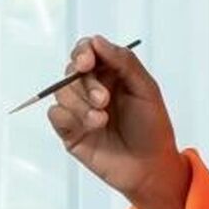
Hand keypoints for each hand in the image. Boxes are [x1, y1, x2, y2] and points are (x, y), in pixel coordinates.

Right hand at [47, 35, 189, 208]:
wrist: (150, 168)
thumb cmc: (153, 128)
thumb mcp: (146, 89)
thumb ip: (124, 62)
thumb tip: (97, 41)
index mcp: (110, 74)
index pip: (86, 52)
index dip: (82, 52)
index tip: (87, 62)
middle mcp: (92, 88)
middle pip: (71, 72)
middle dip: (86, 84)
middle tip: (104, 100)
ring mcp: (79, 110)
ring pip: (61, 92)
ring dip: (80, 104)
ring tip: (102, 120)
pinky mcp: (70, 131)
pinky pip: (55, 114)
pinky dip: (68, 117)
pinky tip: (90, 127)